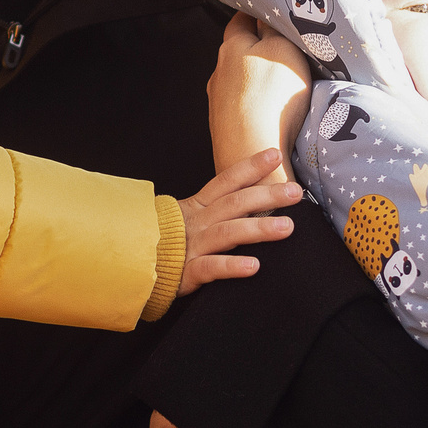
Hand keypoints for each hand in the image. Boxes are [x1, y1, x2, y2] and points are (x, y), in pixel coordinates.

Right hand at [176, 147, 301, 295]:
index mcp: (197, 207)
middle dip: (266, 195)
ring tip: (287, 227)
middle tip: (295, 192)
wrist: (132, 266)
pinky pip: (210, 268)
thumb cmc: (164, 244)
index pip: (226, 182)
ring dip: (258, 228)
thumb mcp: (187, 220)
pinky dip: (231, 266)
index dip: (250, 167)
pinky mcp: (185, 272)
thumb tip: (251, 200)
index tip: (275, 155)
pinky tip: (254, 266)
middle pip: (234, 203)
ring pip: (227, 233)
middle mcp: (196, 222)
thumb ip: (214, 211)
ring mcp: (190, 246)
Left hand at [210, 15, 311, 184]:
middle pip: (237, 51)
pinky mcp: (223, 126)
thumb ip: (275, 28)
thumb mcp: (283, 48)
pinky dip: (252, 103)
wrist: (251, 151)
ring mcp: (217, 100)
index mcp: (231, 46)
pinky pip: (239, 105)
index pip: (240, 20)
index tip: (266, 11)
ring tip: (277, 83)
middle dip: (255, 47)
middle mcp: (219, 71)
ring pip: (237, 79)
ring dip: (253, 78)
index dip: (253, 13)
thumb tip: (266, 15)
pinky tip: (267, 110)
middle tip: (279, 47)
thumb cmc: (271, 95)